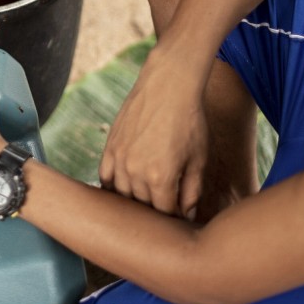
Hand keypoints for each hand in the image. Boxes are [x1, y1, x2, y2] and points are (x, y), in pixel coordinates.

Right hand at [98, 50, 208, 218]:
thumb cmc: (190, 121)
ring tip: (147, 200)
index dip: (175, 218)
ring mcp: (119, 159)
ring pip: (122, 195)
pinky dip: (114, 187)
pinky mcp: (110, 147)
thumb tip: (186, 215)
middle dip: (156, 210)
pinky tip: (124, 189)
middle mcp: (136, 172)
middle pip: (143, 206)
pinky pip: (105, 178)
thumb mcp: (198, 159)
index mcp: (161, 178)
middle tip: (166, 208)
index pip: (165, 213)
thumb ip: (192, 191)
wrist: (168, 85)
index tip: (181, 217)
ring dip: (135, 200)